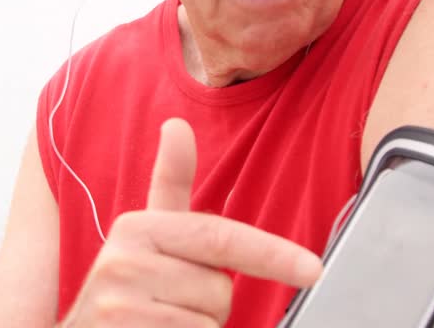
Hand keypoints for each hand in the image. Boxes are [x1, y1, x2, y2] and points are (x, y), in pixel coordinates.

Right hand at [59, 118, 321, 326]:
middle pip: (220, 290)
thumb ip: (169, 185)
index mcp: (135, 229)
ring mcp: (120, 308)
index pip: (220, 238)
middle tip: (170, 306)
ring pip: (209, 323)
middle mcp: (122, 263)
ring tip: (157, 324)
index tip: (313, 270)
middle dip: (209, 306)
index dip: (272, 255)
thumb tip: (177, 125)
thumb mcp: (144, 239)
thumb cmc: (125, 292)